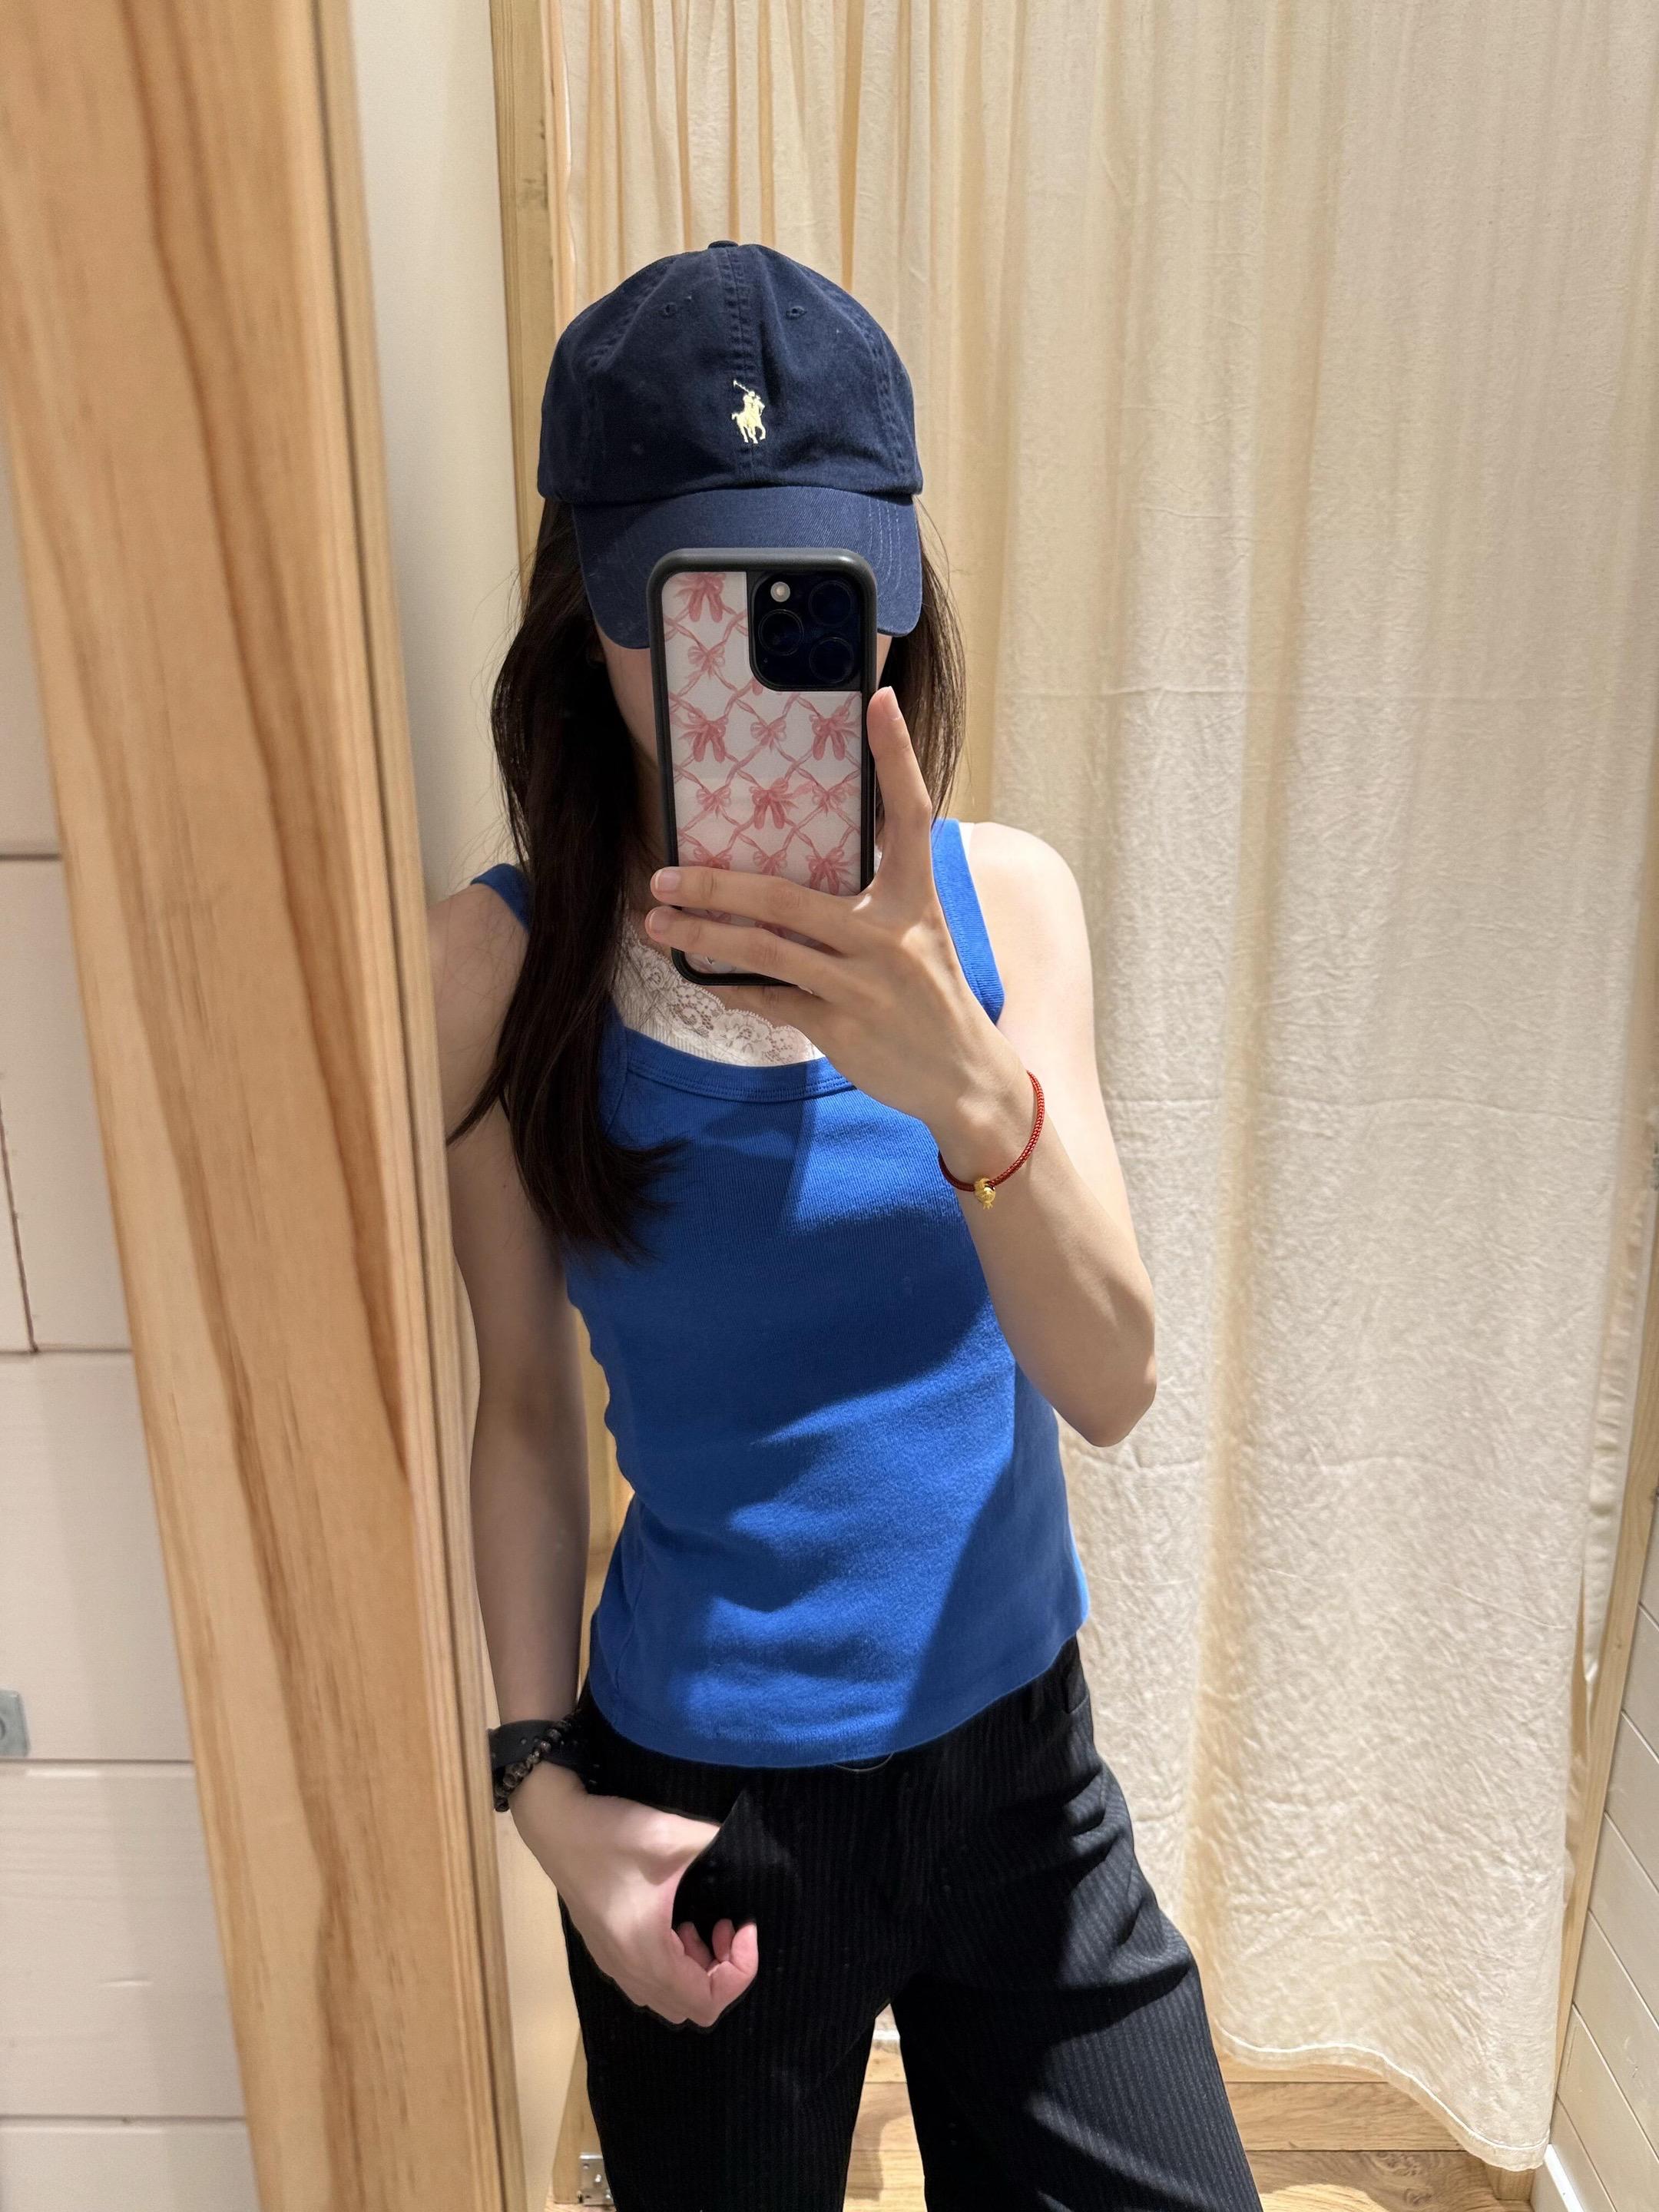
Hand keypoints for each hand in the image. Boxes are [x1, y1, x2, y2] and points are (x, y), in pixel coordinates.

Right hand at [510, 1762, 757, 2025]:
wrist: (555, 1825)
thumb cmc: (610, 1836)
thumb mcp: (671, 1835)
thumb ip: (718, 1846)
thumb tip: (751, 1851)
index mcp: (647, 1955)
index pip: (708, 2002)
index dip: (740, 1970)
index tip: (743, 1926)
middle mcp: (629, 1972)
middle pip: (691, 2008)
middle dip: (721, 1972)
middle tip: (723, 1926)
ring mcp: (613, 1966)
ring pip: (669, 1999)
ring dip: (697, 1970)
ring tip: (700, 1924)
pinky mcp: (606, 1951)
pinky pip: (650, 1982)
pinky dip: (674, 1963)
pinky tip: (675, 1920)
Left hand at [642, 687, 1031, 1167]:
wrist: (961, 1075)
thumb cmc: (929, 993)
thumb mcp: (916, 931)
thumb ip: (868, 898)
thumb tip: (790, 874)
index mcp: (915, 896)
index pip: (910, 814)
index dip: (897, 756)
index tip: (880, 700)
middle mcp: (891, 933)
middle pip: (786, 897)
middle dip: (714, 885)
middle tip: (661, 875)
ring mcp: (864, 983)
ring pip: (765, 951)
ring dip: (703, 937)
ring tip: (657, 925)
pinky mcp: (844, 1027)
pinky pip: (773, 999)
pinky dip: (737, 989)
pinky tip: (710, 981)